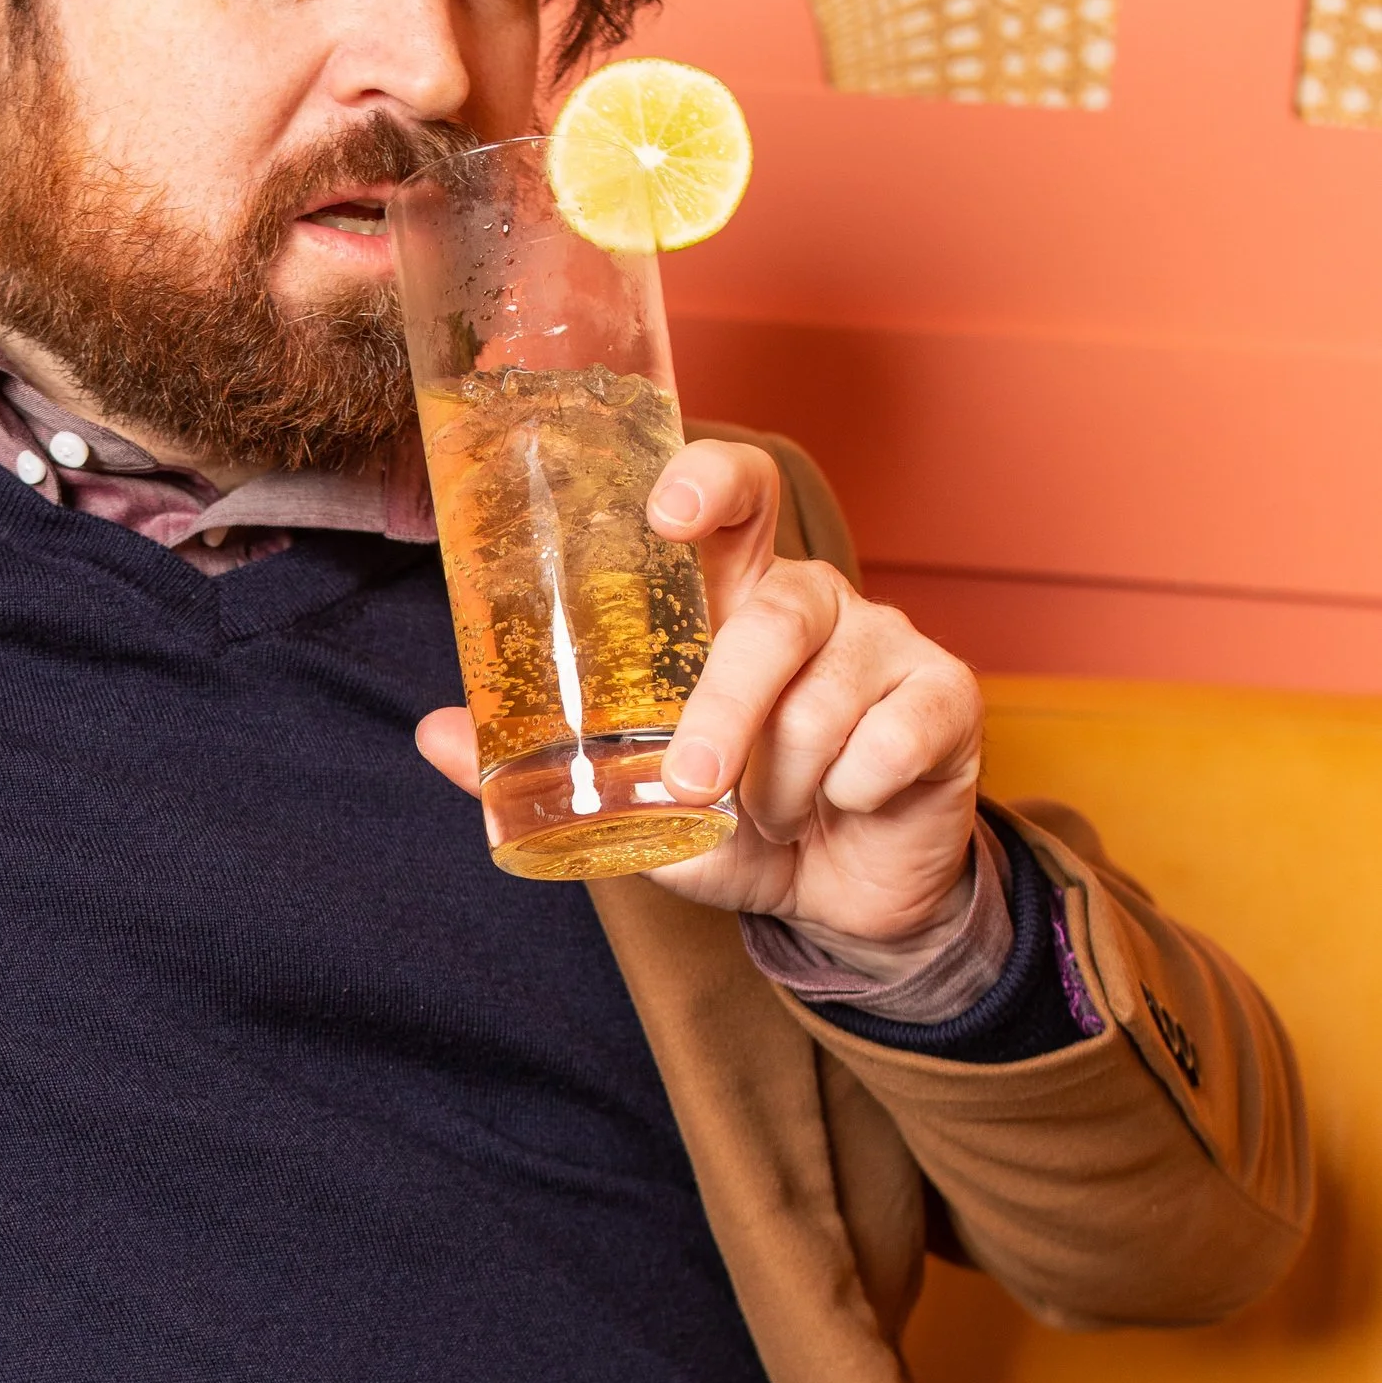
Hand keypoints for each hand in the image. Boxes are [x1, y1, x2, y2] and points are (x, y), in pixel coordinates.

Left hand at [414, 439, 983, 943]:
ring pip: (827, 698)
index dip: (708, 481)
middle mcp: (815, 604)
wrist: (841, 901)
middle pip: (776, 615)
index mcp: (735, 600)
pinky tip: (849, 806)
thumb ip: (545, 767)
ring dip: (787, 782)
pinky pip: (894, 738)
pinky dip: (856, 792)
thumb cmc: (738, 826)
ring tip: (777, 812)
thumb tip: (434, 734)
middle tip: (695, 784)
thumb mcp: (633, 804)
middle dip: (729, 707)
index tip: (667, 510)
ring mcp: (888, 643)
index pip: (735, 496)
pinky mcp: (948, 698)